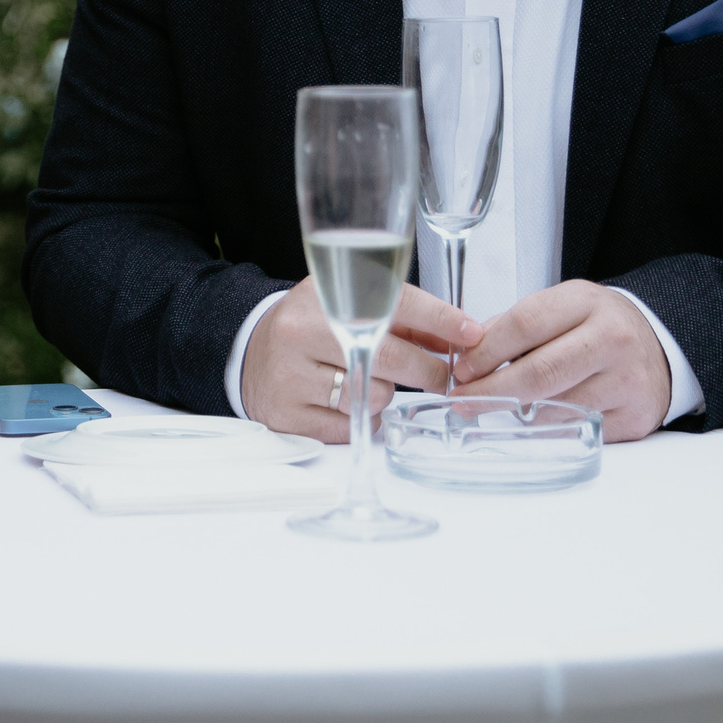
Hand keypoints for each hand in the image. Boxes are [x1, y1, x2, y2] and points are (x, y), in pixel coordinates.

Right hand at [239, 280, 481, 441]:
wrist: (251, 352)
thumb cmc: (311, 327)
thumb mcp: (347, 303)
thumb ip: (400, 316)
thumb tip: (459, 333)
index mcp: (320, 295)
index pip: (393, 302)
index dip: (440, 319)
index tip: (471, 333)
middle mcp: (300, 332)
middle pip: (388, 357)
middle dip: (428, 370)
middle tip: (443, 376)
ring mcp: (290, 376)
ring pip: (373, 396)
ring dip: (384, 394)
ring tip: (365, 380)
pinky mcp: (288, 416)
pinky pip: (351, 427)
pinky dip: (361, 418)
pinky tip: (345, 401)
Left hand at [452, 281, 670, 441]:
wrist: (656, 346)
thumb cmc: (598, 326)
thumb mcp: (561, 307)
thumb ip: (513, 326)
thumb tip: (467, 355)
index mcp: (586, 303)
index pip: (525, 324)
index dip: (486, 351)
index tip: (462, 369)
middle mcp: (612, 340)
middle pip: (539, 372)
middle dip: (491, 391)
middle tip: (463, 400)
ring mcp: (627, 380)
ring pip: (554, 407)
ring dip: (517, 411)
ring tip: (497, 406)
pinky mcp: (633, 416)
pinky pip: (574, 429)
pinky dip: (546, 428)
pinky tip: (534, 420)